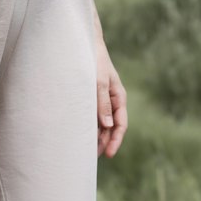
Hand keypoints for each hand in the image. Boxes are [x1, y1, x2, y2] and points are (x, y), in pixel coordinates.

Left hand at [95, 42, 126, 157]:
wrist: (85, 42)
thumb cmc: (94, 60)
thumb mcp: (99, 81)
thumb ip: (102, 102)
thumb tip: (107, 125)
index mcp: (119, 97)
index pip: (120, 125)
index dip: (115, 141)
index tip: (108, 154)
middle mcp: (112, 100)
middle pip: (111, 127)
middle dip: (104, 142)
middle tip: (92, 157)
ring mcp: (102, 99)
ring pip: (101, 123)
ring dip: (96, 136)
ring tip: (85, 150)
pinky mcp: (92, 97)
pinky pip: (92, 115)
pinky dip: (89, 125)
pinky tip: (80, 133)